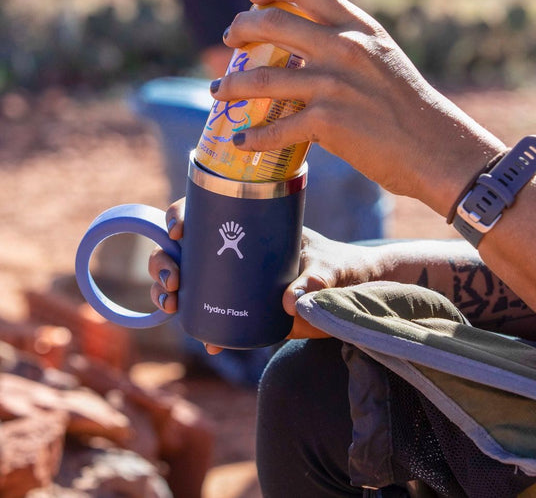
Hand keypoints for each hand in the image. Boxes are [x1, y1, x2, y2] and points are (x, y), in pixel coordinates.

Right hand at [147, 201, 383, 348]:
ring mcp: (239, 280)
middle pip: (186, 249)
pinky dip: (205, 329)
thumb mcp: (332, 268)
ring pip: (190, 282)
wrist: (356, 297)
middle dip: (164, 261)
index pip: (208, 209)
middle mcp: (239, 250)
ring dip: (170, 293)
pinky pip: (214, 316)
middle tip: (172, 281)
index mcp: (255, 226)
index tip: (178, 231)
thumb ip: (318, 280)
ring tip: (172, 306)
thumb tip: (292, 301)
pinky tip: (209, 342)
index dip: (181, 215)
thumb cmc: (344, 268)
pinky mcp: (245, 309)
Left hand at [216, 0, 504, 215]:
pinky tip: (242, 140)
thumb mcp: (383, 62)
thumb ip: (347, 51)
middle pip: (272, 23)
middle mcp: (344, 48)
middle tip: (229, 40)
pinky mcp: (327, 123)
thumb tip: (304, 60)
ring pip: (260, 79)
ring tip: (220, 92)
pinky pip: (275, 128)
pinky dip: (253, 136)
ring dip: (232, 86)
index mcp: (359, 28)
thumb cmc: (412, 110)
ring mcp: (333, 85)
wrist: (438, 149)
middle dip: (241, 28)